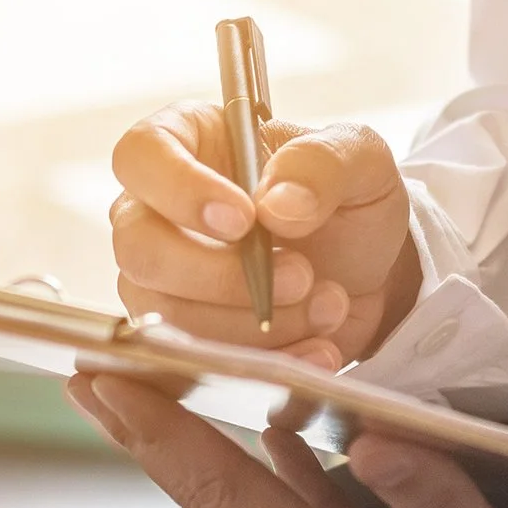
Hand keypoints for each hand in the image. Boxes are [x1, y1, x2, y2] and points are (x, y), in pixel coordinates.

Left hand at [69, 375, 507, 507]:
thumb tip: (370, 434)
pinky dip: (264, 461)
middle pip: (213, 499)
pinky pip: (293, 505)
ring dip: (196, 447)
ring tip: (147, 391)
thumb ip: (436, 497)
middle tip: (90, 374)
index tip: (105, 384)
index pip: (227, 497)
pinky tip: (260, 423)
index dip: (164, 437)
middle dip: (149, 436)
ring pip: (245, 502)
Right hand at [112, 104, 422, 371]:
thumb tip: (276, 204)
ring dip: (256, 323)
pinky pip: (197, 363)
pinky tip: (318, 346)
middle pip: (139, 249)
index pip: (141, 156)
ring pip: (167, 316)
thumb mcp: (359, 160)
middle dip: (221, 277)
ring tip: (327, 306)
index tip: (244, 220)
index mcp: (186, 144)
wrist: (367, 271)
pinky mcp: (182, 336)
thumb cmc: (344, 199)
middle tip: (300, 276)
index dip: (180, 190)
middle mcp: (155, 213)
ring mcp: (160, 281)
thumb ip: (324, 164)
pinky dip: (268, 360)